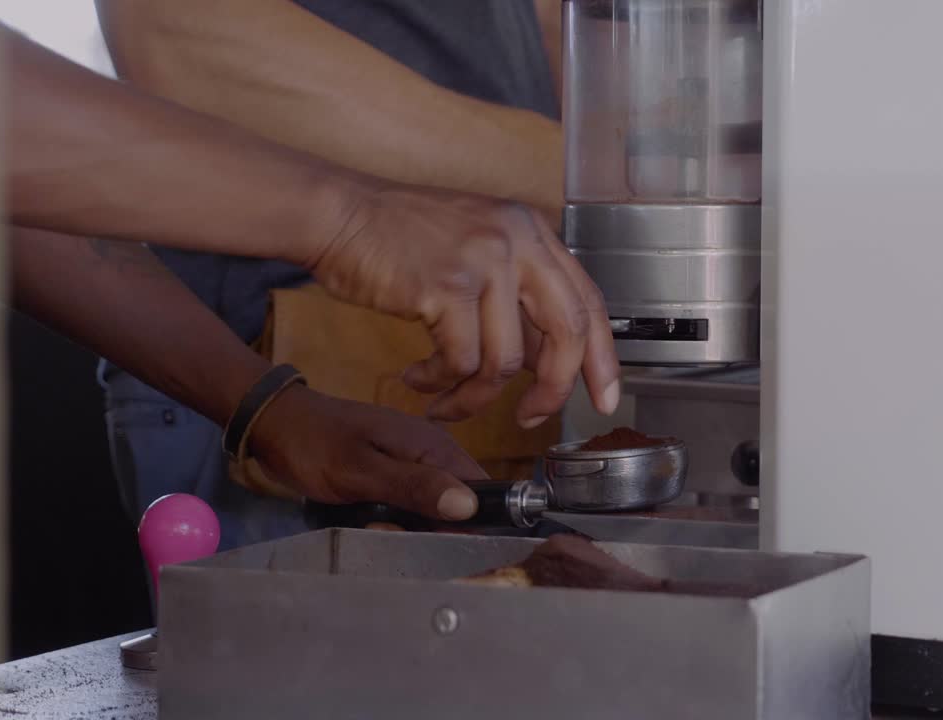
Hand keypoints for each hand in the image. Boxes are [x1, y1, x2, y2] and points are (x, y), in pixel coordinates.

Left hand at [247, 384, 487, 519]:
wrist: (272, 424)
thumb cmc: (314, 444)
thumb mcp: (361, 471)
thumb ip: (415, 487)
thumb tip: (469, 505)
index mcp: (431, 444)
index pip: (479, 486)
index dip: (476, 520)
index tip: (451, 547)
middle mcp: (427, 454)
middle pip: (455, 504)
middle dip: (433, 530)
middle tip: (392, 534)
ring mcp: (408, 466)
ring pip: (430, 511)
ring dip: (409, 529)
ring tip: (372, 528)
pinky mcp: (389, 478)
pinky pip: (407, 508)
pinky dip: (393, 522)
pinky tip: (368, 525)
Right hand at [309, 183, 620, 426]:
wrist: (338, 214)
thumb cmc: (398, 239)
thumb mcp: (476, 252)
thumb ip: (516, 298)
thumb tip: (545, 361)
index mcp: (531, 231)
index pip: (588, 300)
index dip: (602, 356)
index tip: (604, 396)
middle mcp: (516, 239)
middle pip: (566, 331)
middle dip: (555, 388)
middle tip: (532, 418)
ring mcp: (483, 259)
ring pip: (506, 359)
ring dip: (473, 396)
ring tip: (445, 401)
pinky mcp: (445, 285)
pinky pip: (460, 361)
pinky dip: (440, 382)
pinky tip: (419, 378)